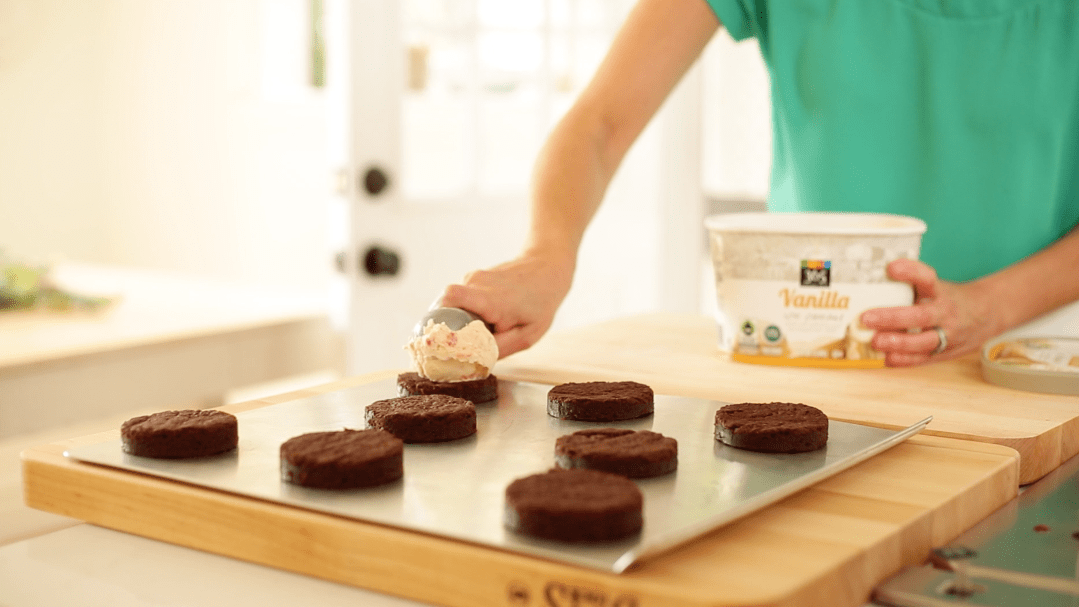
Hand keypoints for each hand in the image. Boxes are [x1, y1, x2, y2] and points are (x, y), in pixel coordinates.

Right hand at [438, 249, 574, 358]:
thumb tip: (472, 359)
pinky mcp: (473, 277)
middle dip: (448, 326)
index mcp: (490, 299)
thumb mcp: (526, 335)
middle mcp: (477, 283)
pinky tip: (484, 315)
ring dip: (459, 318)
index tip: (441, 339)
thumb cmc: (540, 304)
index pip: (450, 299)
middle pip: (444, 305)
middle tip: (460, 341)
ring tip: (480, 326)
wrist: (547, 269)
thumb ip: (498, 349)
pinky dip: (466, 309)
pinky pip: (460, 298)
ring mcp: (474, 277)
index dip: (439, 320)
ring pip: (451, 302)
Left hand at [859, 258, 998, 366]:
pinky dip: (905, 360)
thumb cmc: (951, 298)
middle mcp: (945, 312)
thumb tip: (871, 283)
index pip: (928, 278)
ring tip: (876, 341)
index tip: (891, 267)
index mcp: (941, 292)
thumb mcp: (937, 286)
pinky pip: (924, 358)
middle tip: (866, 318)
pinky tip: (887, 359)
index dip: (911, 272)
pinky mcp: (945, 352)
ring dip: (898, 343)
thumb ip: (912, 287)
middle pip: (920, 315)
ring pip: (924, 341)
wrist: (989, 313)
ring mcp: (947, 334)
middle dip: (892, 318)